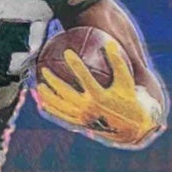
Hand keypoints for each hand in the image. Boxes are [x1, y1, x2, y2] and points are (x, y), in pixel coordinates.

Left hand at [35, 37, 163, 147]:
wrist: (132, 128)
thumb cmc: (130, 100)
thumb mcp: (127, 82)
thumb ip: (118, 63)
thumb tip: (110, 42)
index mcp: (101, 97)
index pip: (85, 78)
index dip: (76, 65)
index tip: (67, 51)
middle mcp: (90, 108)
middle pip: (67, 93)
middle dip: (54, 80)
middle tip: (44, 68)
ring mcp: (84, 118)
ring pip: (62, 106)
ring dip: (49, 96)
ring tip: (39, 85)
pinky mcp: (82, 125)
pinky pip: (64, 116)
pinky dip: (54, 109)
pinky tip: (44, 102)